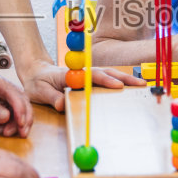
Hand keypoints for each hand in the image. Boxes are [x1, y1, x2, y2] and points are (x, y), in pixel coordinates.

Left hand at [0, 72, 32, 161]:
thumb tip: (6, 114)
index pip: (10, 90)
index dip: (19, 105)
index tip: (20, 120)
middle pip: (20, 100)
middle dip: (22, 116)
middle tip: (21, 131)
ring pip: (18, 111)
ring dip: (17, 123)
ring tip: (6, 133)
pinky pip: (12, 120)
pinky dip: (11, 127)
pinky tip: (0, 133)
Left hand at [17, 57, 143, 112]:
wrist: (35, 72)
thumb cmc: (36, 81)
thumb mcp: (38, 91)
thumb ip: (51, 97)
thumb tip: (61, 105)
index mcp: (71, 74)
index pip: (91, 77)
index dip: (105, 81)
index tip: (117, 86)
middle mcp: (81, 72)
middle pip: (105, 73)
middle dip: (123, 78)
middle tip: (140, 84)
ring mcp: (86, 75)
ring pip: (108, 74)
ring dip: (124, 78)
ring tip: (141, 84)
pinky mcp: (88, 79)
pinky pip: (105, 79)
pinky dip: (118, 80)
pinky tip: (129, 86)